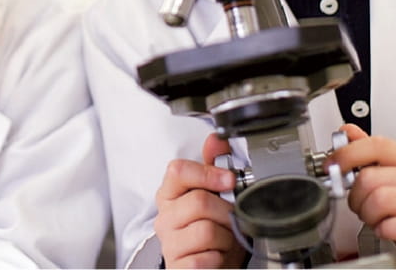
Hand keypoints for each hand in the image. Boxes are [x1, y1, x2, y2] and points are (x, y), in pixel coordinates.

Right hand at [154, 133, 246, 268]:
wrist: (211, 265)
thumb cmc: (211, 228)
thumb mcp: (213, 194)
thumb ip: (213, 165)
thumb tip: (216, 139)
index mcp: (170, 193)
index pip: (178, 171)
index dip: (207, 173)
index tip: (228, 180)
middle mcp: (165, 217)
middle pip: (199, 201)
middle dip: (225, 212)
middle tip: (229, 219)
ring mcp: (169, 243)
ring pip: (206, 230)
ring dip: (225, 237)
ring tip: (222, 239)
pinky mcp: (178, 266)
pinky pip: (206, 258)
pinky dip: (218, 257)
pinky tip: (215, 255)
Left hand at [328, 124, 395, 267]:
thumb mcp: (392, 178)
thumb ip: (369, 154)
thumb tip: (348, 131)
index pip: (377, 144)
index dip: (348, 153)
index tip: (332, 166)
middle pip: (370, 177)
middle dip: (356, 197)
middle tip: (362, 206)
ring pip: (379, 200)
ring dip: (368, 215)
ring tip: (377, 219)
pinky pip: (395, 225)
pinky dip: (384, 230)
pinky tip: (388, 230)